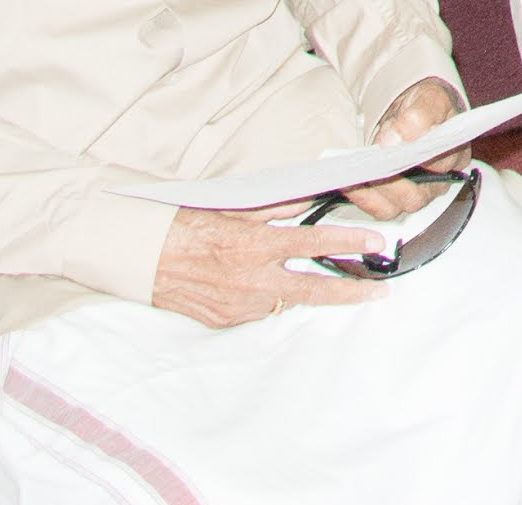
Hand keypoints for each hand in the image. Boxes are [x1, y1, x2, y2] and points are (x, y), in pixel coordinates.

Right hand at [150, 205, 380, 328]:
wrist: (144, 258)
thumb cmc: (186, 225)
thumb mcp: (234, 208)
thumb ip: (275, 208)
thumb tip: (309, 199)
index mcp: (255, 245)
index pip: (314, 244)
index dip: (349, 243)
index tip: (376, 244)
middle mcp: (251, 279)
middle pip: (313, 290)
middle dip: (350, 291)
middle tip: (377, 291)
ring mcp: (239, 305)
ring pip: (283, 301)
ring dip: (294, 290)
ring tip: (294, 278)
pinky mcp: (226, 321)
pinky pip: (257, 310)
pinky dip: (263, 298)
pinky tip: (252, 285)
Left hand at [343, 81, 465, 220]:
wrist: (410, 109)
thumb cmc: (427, 105)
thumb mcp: (429, 99)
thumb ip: (418, 116)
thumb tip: (394, 141)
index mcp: (454, 155)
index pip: (440, 166)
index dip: (417, 160)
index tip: (392, 146)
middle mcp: (437, 180)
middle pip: (417, 196)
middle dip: (390, 183)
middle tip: (371, 165)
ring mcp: (415, 192)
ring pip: (395, 207)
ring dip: (372, 193)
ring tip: (355, 174)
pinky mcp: (394, 197)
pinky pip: (380, 208)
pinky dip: (363, 198)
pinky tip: (351, 182)